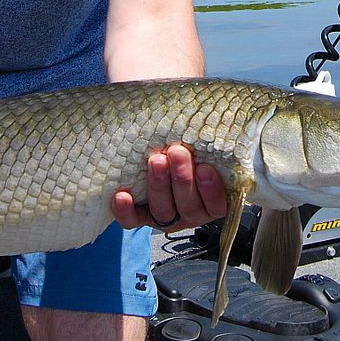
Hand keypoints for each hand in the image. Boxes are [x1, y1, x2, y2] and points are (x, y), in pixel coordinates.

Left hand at [112, 144, 227, 232]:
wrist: (163, 149)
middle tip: (176, 152)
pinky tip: (122, 195)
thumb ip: (211, 141)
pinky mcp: (141, 217)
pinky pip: (133, 220)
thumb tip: (213, 120)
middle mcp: (191, 211)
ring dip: (158, 186)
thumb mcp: (207, 145)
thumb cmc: (192, 145)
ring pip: (163, 211)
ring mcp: (166, 216)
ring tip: (155, 160)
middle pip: (189, 205)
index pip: (217, 204)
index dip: (211, 189)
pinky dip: (126, 210)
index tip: (205, 168)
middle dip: (182, 179)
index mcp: (213, 200)